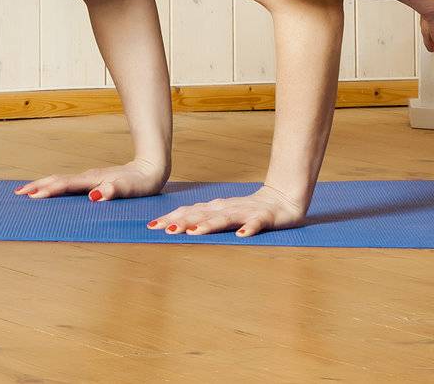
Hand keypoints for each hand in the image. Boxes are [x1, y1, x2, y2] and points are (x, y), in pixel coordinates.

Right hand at [14, 157, 167, 200]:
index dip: (48, 190)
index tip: (30, 196)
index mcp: (92, 180)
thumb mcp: (130, 189)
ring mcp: (89, 178)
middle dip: (37, 186)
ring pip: (60, 180)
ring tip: (25, 192)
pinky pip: (67, 183)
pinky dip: (54, 186)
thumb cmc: (141, 183)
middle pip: (57, 180)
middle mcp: (87, 177)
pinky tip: (51, 190)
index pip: (65, 185)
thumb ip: (112, 191)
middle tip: (18, 194)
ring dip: (42, 185)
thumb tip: (94, 196)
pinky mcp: (92, 181)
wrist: (151, 169)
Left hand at [147, 183, 306, 237]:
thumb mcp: (222, 213)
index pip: (189, 211)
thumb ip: (202, 218)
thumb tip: (172, 226)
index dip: (170, 218)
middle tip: (165, 230)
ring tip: (194, 232)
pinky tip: (241, 235)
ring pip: (224, 218)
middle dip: (183, 222)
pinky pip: (255, 224)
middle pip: (202, 214)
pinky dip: (248, 229)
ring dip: (209, 225)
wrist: (282, 198)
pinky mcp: (263, 218)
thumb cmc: (247, 209)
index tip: (151, 226)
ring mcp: (244, 212)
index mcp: (215, 207)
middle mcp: (226, 208)